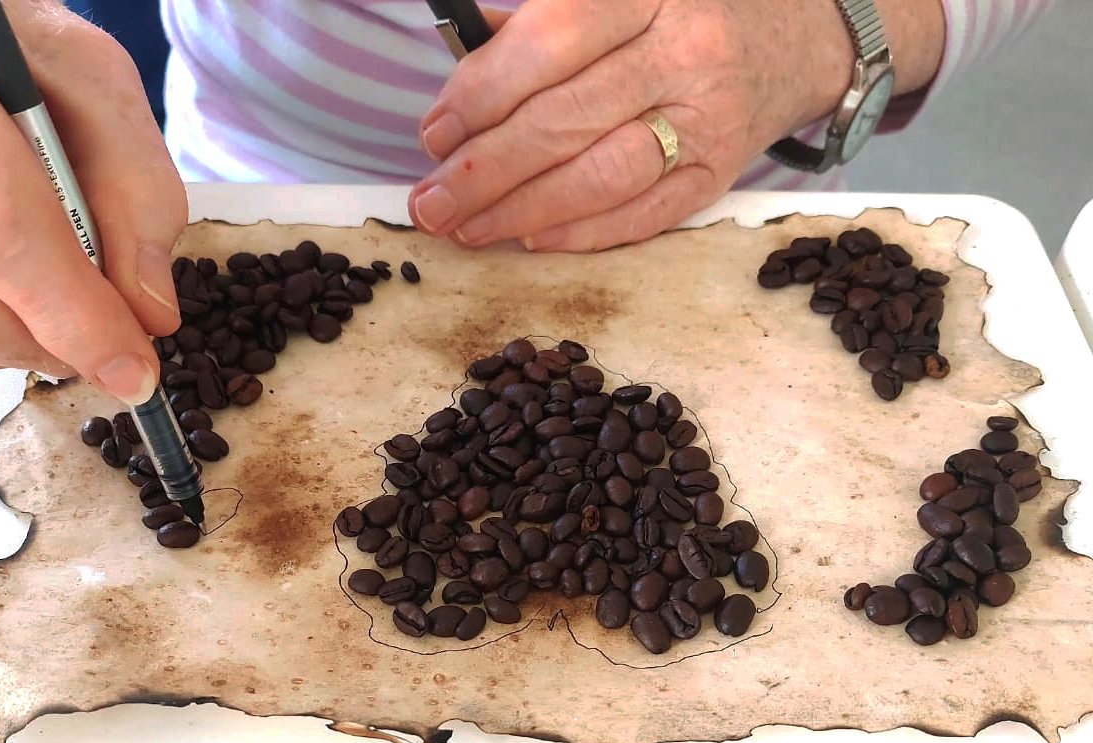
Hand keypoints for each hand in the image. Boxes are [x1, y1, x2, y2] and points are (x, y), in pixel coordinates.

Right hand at [0, 1, 186, 401]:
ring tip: (61, 301)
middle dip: (51, 342)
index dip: (73, 314)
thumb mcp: (96, 87)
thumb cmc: (16, 50)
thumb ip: (138, 190)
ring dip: (19, 343)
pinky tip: (7, 286)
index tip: (133, 368)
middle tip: (109, 340)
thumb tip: (149, 314)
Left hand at [408, 0, 861, 252]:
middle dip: (483, 171)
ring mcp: (705, 120)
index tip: (435, 134)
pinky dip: (578, 232)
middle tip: (431, 202)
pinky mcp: (716, 176)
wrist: (793, 37)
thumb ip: (544, 22)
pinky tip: (529, 237)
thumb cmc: (687, 10)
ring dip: (520, 211)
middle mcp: (682, 52)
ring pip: (597, 177)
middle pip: (562, 121)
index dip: (481, 95)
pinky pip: (639, 216)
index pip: (548, 43)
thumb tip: (463, 68)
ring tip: (465, 229)